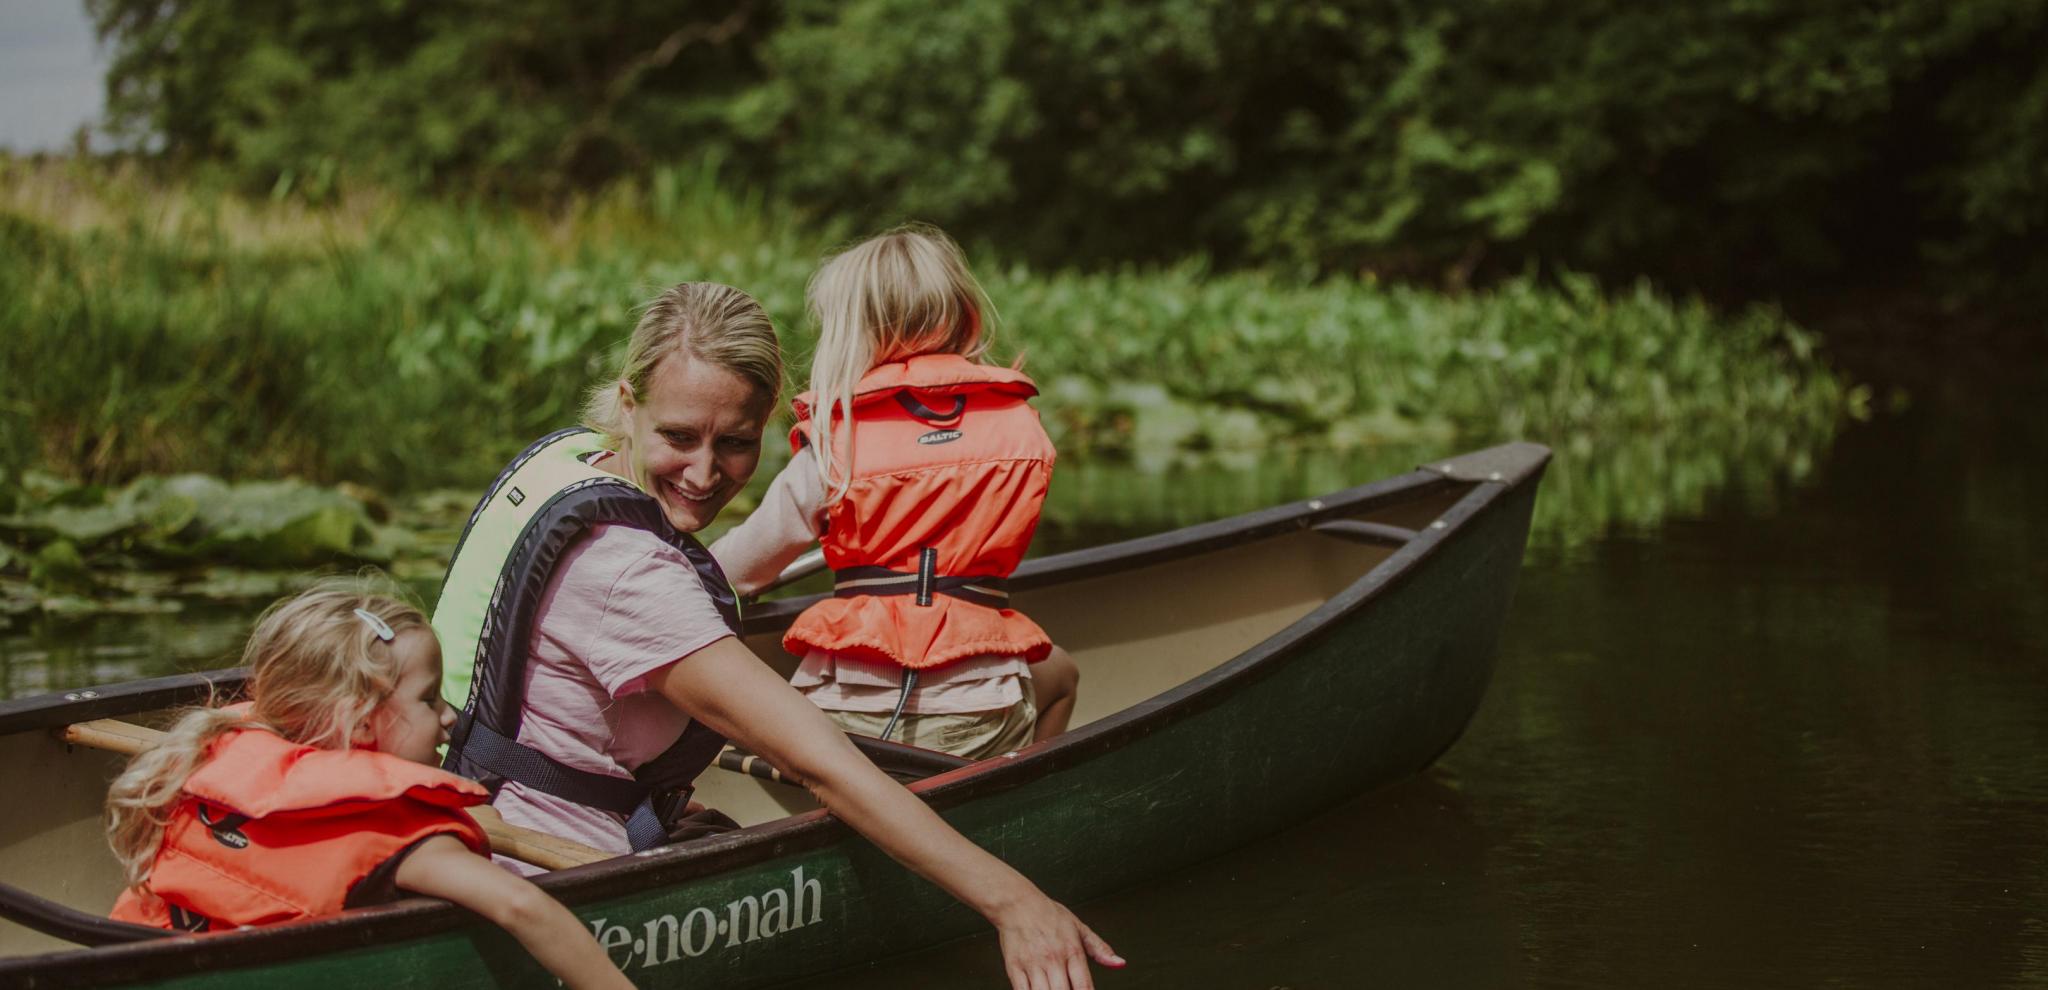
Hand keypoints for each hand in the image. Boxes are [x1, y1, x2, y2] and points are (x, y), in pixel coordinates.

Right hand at [993, 894, 1123, 989]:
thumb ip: (1100, 949)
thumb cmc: (1048, 914)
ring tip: (1054, 989)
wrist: (1017, 903)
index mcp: (1072, 950)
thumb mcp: (1079, 927)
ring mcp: (1033, 964)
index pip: (1084, 985)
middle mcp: (1053, 959)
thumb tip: (1119, 963)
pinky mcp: (1014, 968)